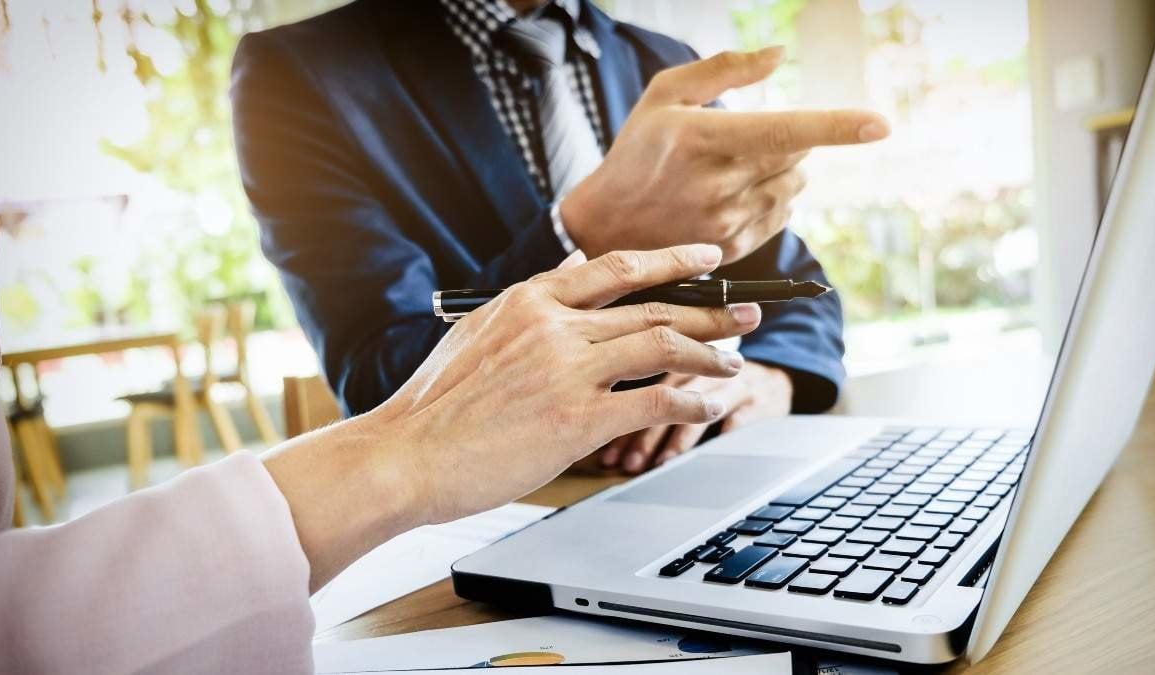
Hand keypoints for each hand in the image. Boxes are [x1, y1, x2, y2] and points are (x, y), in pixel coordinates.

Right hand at [263, 245, 762, 589]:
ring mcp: (568, 369)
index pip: (617, 266)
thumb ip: (526, 313)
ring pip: (664, 343)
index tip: (706, 257)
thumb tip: (562, 293)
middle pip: (653, 303)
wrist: (405, 454)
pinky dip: (692, 401)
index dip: (670, 259)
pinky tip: (709, 406)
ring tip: (735, 361)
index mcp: (529, 300)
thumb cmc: (434, 405)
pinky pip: (656, 399)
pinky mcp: (577, 418)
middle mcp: (554, 324)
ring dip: (710, 352)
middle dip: (711, 305)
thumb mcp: (477, 335)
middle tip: (749, 309)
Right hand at [561, 46, 888, 263]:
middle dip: (791, 140)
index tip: (880, 124)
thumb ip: (723, 70)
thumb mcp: (664, 95)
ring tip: (742, 167)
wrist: (605, 225)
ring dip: (786, 170)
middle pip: (796, 155)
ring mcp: (727, 220)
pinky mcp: (734, 247)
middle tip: (750, 139)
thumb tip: (778, 55)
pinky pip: (783, 215)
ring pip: (794, 186)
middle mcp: (718, 183)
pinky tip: (740, 193)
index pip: (783, 130)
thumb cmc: (638, 151)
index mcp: (703, 139)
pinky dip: (775, 198)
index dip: (835, 126)